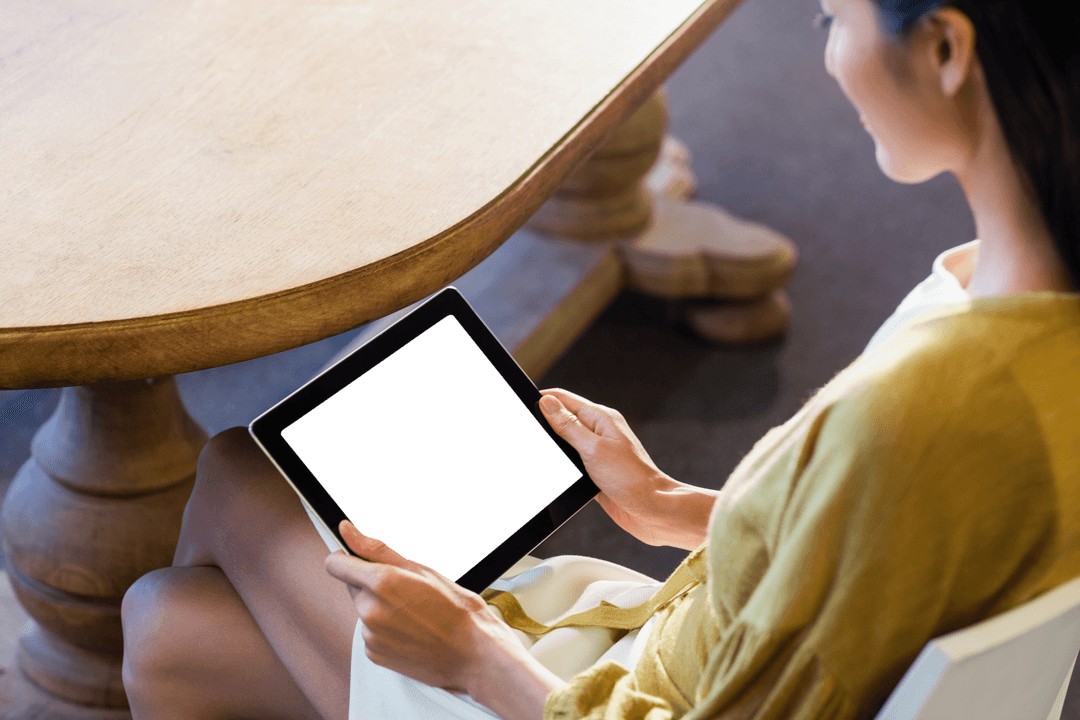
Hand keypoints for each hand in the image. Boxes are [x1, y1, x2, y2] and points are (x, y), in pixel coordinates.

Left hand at [324, 521, 522, 693]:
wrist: (471, 652)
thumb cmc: (455, 608)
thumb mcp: (420, 568)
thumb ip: (375, 549)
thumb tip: (347, 530)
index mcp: (380, 583)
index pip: (335, 564)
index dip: (345, 557)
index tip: (356, 558)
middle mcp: (369, 610)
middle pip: (354, 587)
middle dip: (372, 585)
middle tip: (406, 590)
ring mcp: (370, 636)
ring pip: (364, 611)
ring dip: (380, 608)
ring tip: (414, 613)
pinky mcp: (374, 654)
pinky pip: (371, 634)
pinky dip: (385, 630)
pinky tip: (410, 630)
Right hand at [539, 388, 675, 546]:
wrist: (652, 511)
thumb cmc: (631, 479)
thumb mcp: (593, 448)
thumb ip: (568, 426)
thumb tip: (547, 402)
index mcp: (601, 418)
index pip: (565, 399)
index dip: (542, 400)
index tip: (522, 405)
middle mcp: (600, 432)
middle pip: (563, 419)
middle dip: (543, 422)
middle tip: (524, 430)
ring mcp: (598, 453)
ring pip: (566, 443)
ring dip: (552, 446)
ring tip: (535, 449)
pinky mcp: (596, 473)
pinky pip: (572, 464)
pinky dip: (561, 466)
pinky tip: (552, 471)